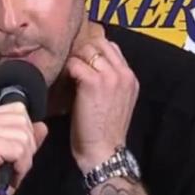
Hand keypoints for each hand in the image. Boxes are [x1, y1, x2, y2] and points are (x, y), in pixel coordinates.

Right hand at [0, 102, 47, 194]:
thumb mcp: (14, 157)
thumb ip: (27, 139)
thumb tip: (42, 125)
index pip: (19, 110)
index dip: (25, 134)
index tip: (11, 154)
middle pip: (23, 122)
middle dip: (26, 148)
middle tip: (11, 166)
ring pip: (23, 136)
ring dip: (23, 159)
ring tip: (8, 171)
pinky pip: (19, 150)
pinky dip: (20, 166)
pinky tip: (6, 175)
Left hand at [66, 33, 138, 173]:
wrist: (104, 151)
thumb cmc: (105, 131)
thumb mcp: (116, 101)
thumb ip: (110, 81)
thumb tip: (91, 66)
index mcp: (130, 78)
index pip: (112, 47)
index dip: (94, 50)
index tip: (82, 60)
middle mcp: (123, 73)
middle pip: (99, 43)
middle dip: (82, 50)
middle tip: (71, 63)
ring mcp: (109, 76)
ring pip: (86, 50)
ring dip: (73, 60)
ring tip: (67, 73)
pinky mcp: (93, 82)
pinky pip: (74, 64)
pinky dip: (66, 71)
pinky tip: (64, 82)